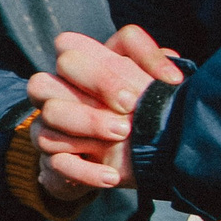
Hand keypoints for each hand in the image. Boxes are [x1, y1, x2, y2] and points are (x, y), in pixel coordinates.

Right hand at [27, 26, 185, 196]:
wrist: (126, 166)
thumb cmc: (140, 117)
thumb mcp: (152, 91)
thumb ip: (157, 72)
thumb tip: (169, 74)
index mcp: (85, 67)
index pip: (71, 44)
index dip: (106, 61)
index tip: (151, 86)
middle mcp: (60, 89)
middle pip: (58, 68)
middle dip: (99, 82)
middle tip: (132, 105)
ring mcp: (51, 125)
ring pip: (50, 112)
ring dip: (88, 123)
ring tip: (123, 135)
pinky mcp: (52, 160)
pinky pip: (55, 161)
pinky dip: (85, 171)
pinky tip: (112, 176)